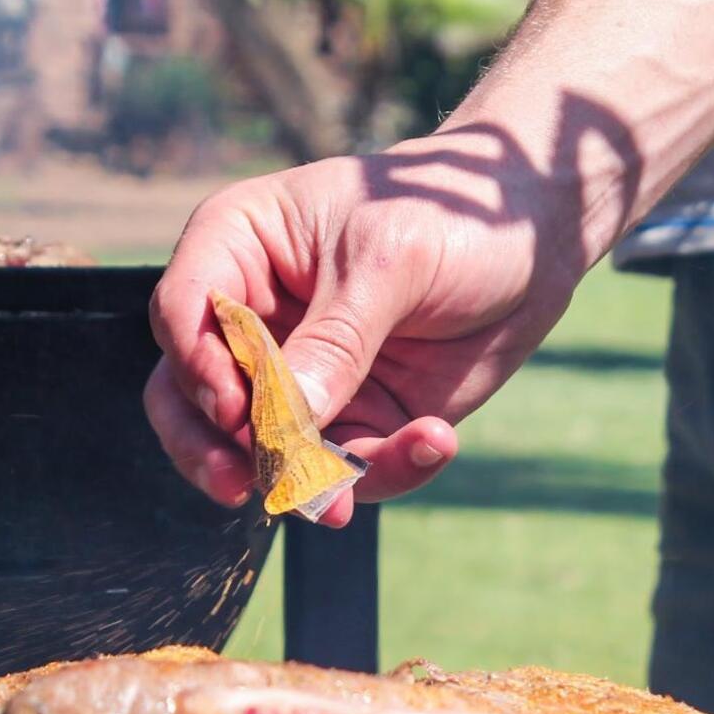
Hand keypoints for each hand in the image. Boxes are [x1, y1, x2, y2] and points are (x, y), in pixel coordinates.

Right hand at [147, 126, 595, 526]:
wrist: (532, 234)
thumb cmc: (447, 211)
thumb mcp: (392, 261)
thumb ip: (336, 340)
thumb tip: (285, 422)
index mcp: (237, 246)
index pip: (182, 313)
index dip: (197, 366)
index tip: (237, 408)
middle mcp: (250, 317)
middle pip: (185, 396)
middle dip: (211, 447)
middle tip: (244, 483)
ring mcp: (293, 375)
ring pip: (252, 450)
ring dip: (297, 481)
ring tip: (343, 502)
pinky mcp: (346, 417)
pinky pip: (338, 468)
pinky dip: (379, 471)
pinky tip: (435, 440)